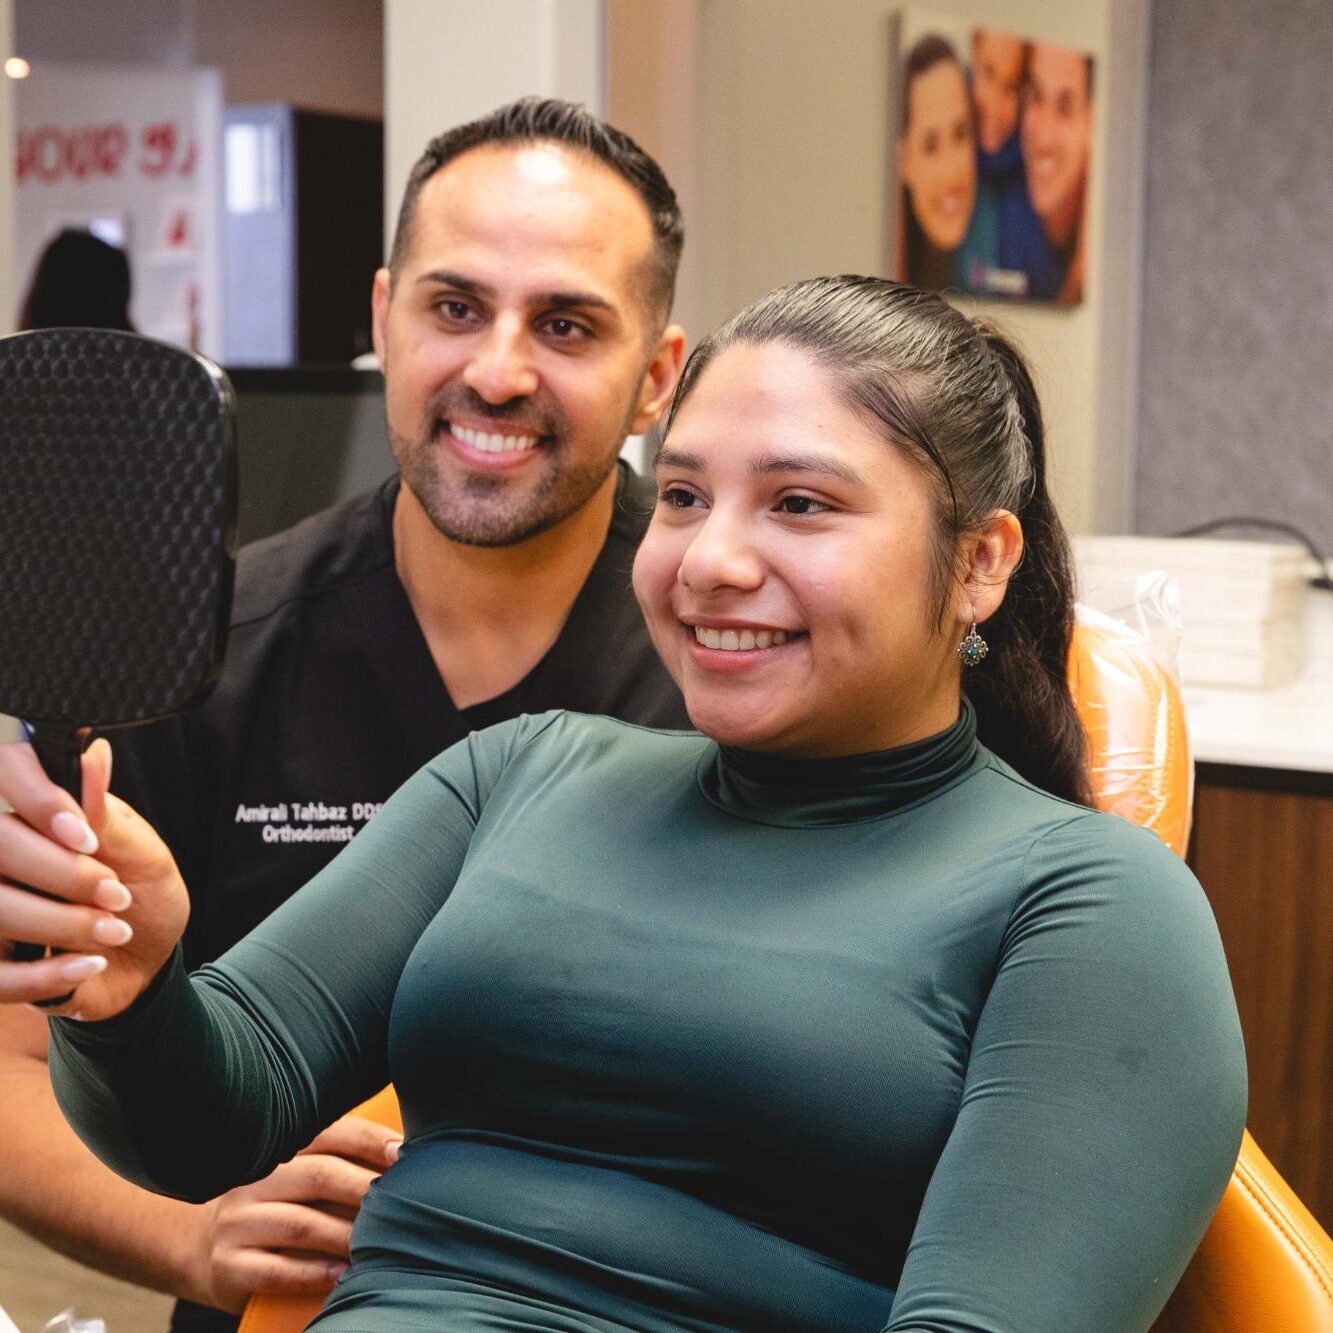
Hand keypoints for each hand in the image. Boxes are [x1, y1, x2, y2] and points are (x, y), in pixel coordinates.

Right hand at [0, 738, 187, 1014]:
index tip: (83, 835)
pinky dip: (46, 977)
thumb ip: (107, 814)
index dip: (39, 800)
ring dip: (65, 925)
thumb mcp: (142, 852)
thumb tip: (93, 755)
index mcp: (35, 815)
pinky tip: (90, 966)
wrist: (149, 959)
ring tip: (115, 931)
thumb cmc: (143, 892)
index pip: (7, 771)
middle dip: (65, 874)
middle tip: (118, 894)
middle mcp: (2, 856)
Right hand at [192, 1111, 401, 1313]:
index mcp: (280, 1149)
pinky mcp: (229, 1266)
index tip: (403, 1155)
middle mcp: (257, 1180)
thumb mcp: (302, 1174)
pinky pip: (276, 1271)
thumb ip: (344, 1161)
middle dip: (365, 1188)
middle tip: (404, 1202)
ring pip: (301, 1225)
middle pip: (319, 1176)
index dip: (369, 1141)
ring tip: (382, 1243)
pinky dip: (313, 1274)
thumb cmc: (279, 1205)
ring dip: (347, 1235)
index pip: (330, 1134)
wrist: (203, 1247)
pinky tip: (342, 1276)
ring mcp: (239, 1223)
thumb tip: (404, 1157)